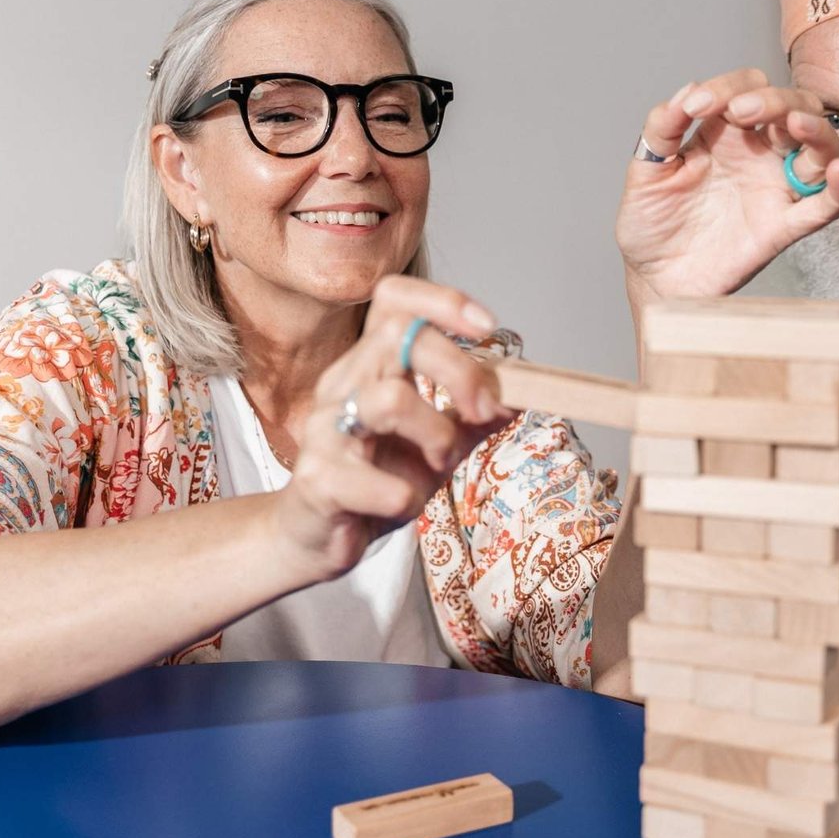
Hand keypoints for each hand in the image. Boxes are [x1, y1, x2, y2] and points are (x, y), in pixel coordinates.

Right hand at [270, 276, 511, 579]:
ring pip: (390, 401)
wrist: (318, 537)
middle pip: (398, 337)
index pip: (394, 300)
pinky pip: (377, 483)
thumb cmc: (376, 481)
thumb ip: (473, 418)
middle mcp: (342, 384)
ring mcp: (325, 430)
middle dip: (460, 371)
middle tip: (484, 411)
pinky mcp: (318, 481)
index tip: (488, 328)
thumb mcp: (437, 444)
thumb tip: (520, 394)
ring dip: (438, 436)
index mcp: (370, 366)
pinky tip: (401, 504)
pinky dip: (405, 498)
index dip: (443, 302)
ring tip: (440, 464)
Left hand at [616, 69, 838, 310]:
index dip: (727, 87)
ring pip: (821, 147)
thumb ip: (661, 129)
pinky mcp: (783, 226)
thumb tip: (687, 90)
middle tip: (740, 111)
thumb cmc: (650, 225)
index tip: (695, 107)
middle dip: (775, 99)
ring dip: (816, 128)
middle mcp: (758, 153)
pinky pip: (825, 205)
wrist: (654, 278)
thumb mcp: (644, 171)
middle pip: (794, 106)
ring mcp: (774, 187)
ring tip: (794, 124)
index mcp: (725, 132)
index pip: (747, 88)